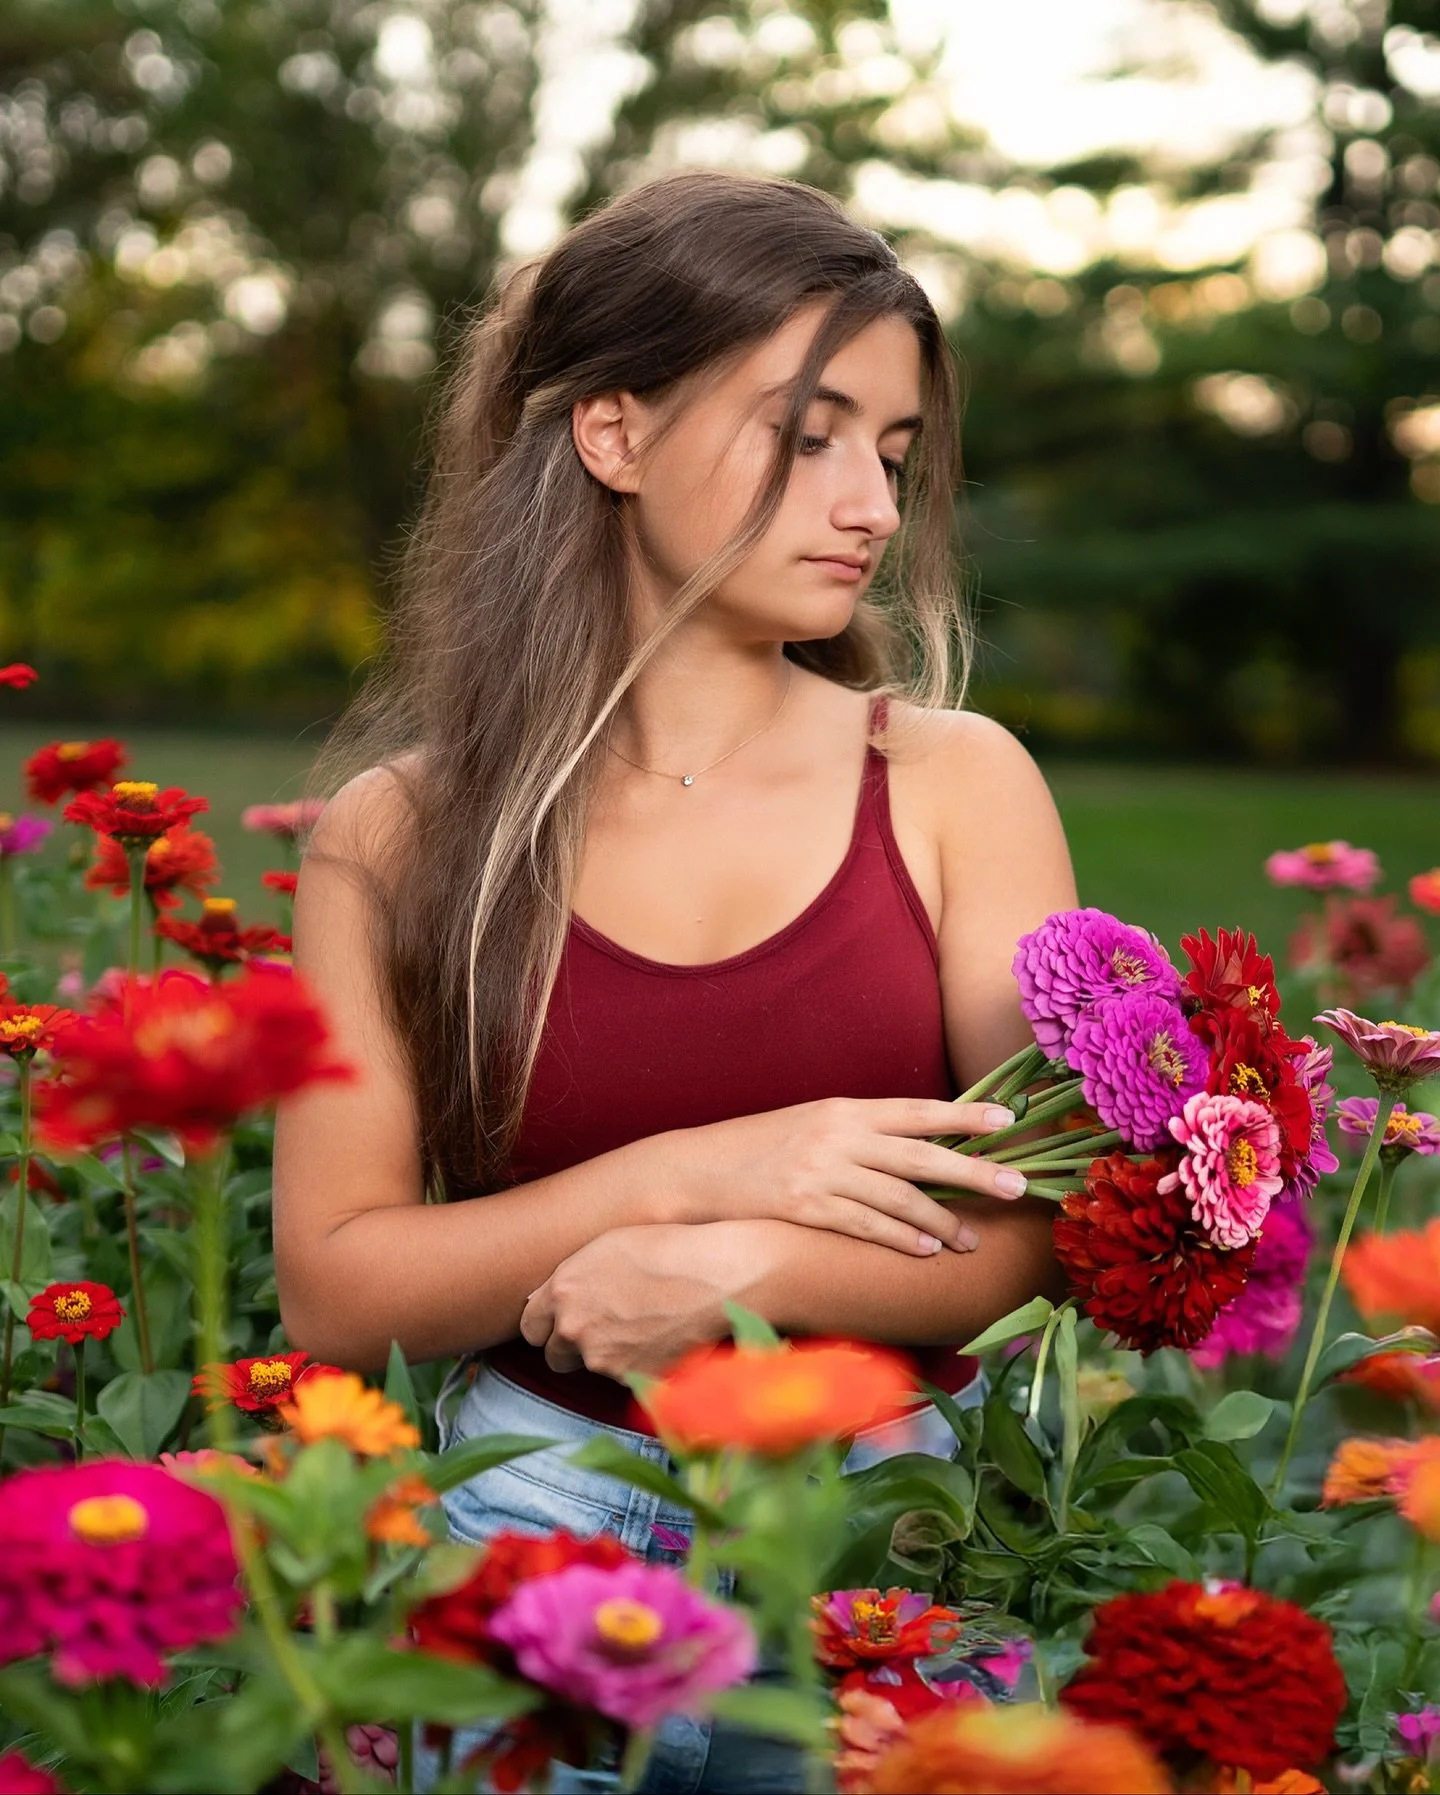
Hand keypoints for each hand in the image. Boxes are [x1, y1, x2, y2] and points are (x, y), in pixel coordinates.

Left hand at [519, 1221, 772, 1379]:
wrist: (717, 1275)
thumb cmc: (668, 1248)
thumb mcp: (607, 1247)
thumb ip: (570, 1279)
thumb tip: (550, 1301)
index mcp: (563, 1291)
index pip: (530, 1327)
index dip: (546, 1326)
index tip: (560, 1323)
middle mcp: (575, 1329)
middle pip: (555, 1356)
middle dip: (573, 1346)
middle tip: (604, 1327)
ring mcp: (604, 1359)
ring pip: (593, 1367)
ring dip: (609, 1354)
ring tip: (645, 1325)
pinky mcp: (635, 1381)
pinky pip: (627, 1379)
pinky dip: (639, 1366)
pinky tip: (661, 1339)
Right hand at [651, 1096, 1026, 1257]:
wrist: (698, 1169)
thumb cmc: (759, 1148)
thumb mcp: (811, 1124)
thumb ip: (859, 1132)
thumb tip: (915, 1149)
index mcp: (844, 1108)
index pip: (918, 1110)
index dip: (966, 1114)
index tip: (1007, 1120)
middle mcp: (839, 1135)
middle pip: (922, 1155)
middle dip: (974, 1171)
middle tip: (1016, 1187)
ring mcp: (823, 1172)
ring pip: (900, 1198)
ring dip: (942, 1221)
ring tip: (970, 1240)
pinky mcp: (806, 1207)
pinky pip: (867, 1225)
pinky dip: (901, 1238)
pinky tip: (926, 1249)